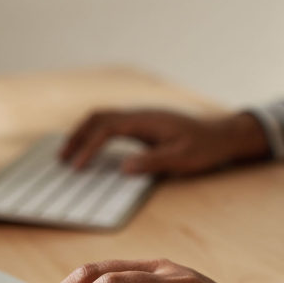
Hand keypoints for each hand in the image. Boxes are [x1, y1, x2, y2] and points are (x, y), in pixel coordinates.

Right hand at [60, 109, 269, 175]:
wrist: (221, 136)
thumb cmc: (205, 148)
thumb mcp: (182, 159)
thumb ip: (153, 162)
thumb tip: (124, 168)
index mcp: (146, 121)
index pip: (107, 128)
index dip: (89, 146)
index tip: (78, 166)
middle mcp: (139, 115)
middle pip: (98, 117)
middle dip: (77, 136)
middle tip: (62, 159)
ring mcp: (140, 118)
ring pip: (102, 118)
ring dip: (83, 133)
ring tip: (69, 155)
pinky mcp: (142, 125)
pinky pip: (111, 125)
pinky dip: (94, 134)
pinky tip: (90, 150)